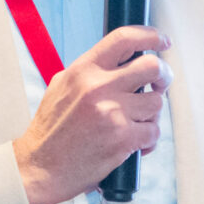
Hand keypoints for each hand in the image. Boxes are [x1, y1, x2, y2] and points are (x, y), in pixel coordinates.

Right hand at [13, 26, 171, 203]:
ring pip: (157, 102)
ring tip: (136, 122)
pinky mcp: (122, 138)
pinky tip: (133, 143)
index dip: (151, 35)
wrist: (40, 168)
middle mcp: (98, 87)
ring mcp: (112, 112)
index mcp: (83, 70)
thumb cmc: (51, 132)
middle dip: (163, 75)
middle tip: (160, 83)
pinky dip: (148, 139)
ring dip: (151, 113)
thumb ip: (90, 72)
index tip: (162, 41)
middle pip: (152, 66)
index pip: (124, 38)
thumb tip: (121, 61)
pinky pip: (153, 131)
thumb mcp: (62, 87)